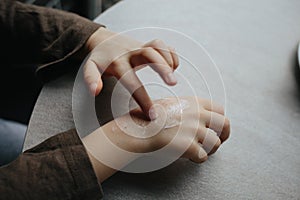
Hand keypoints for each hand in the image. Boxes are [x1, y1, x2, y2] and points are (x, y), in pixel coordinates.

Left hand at [83, 28, 178, 118]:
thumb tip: (96, 91)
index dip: (143, 98)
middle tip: (173, 83)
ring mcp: (140, 46)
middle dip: (162, 68)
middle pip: (149, 54)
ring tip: (174, 74)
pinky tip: (173, 66)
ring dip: (168, 58)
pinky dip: (171, 53)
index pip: (132, 81)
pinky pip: (162, 45)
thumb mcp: (90, 67)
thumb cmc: (100, 59)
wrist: (102, 40)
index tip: (152, 114)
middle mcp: (131, 52)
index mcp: (117, 62)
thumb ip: (91, 79)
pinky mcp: (147, 44)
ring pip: (157, 45)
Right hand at [83, 97, 229, 181]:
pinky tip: (189, 157)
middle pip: (224, 124)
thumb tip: (197, 115)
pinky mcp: (188, 145)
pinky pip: (202, 156)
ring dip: (209, 150)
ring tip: (199, 151)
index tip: (218, 128)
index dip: (220, 120)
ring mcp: (194, 129)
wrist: (138, 128)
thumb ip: (187, 107)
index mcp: (194, 103)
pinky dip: (197, 159)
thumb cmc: (149, 117)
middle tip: (219, 142)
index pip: (220, 110)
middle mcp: (198, 114)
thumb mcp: (170, 103)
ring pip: (215, 143)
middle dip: (224, 135)